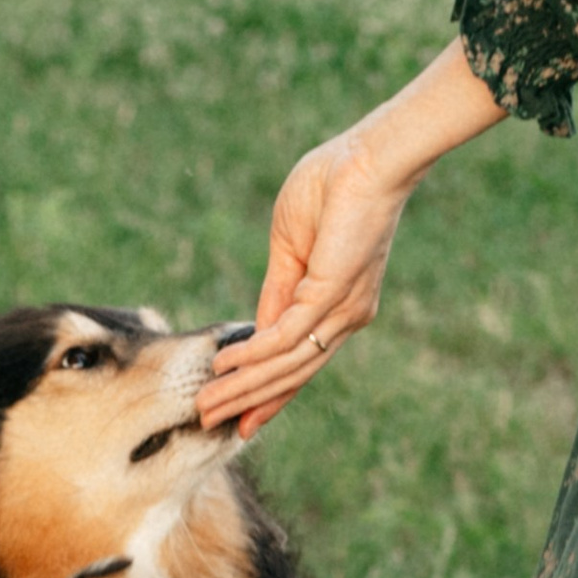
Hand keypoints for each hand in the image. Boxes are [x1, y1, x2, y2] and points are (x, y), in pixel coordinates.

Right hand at [202, 38, 509, 438]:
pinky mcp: (332, 295)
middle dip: (250, 401)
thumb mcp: (292, 245)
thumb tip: (257, 331)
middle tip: (211, 421)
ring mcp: (343, 310)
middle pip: (293, 373)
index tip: (239, 418)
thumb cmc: (334, 184)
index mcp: (340, 306)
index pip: (301, 360)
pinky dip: (254, 356)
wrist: (369, 155)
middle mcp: (347, 317)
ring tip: (208, 405)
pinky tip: (226, 367)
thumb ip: (277, 289)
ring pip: (287, 365)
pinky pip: (285, 337)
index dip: (268, 390)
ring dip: (244, 388)